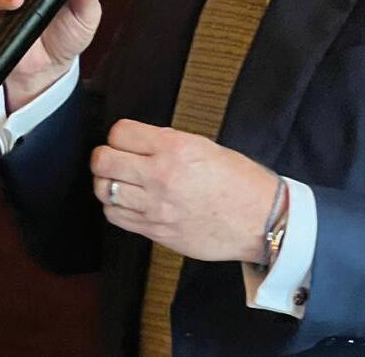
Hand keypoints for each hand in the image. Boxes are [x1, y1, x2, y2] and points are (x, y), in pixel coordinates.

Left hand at [91, 119, 279, 262]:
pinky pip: (116, 217)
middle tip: (114, 158)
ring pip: (103, 190)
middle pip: (103, 161)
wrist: (260, 221)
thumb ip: (166, 142)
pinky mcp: (156, 232)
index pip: (119, 133)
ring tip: (120, 181)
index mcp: (175, 149)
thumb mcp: (204, 146)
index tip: (125, 140)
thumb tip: (138, 142)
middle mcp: (161, 177)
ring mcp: (156, 208)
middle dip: (104, 157)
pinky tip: (128, 202)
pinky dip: (115, 207)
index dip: (119, 135)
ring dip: (107, 183)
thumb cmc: (238, 181)